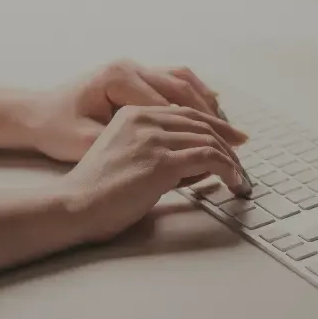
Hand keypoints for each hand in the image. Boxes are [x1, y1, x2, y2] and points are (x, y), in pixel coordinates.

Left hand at [24, 59, 242, 161]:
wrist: (37, 114)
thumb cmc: (58, 131)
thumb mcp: (92, 145)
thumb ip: (137, 150)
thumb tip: (186, 162)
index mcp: (119, 78)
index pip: (172, 107)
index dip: (200, 135)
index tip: (221, 156)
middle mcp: (131, 66)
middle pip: (185, 92)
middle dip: (216, 120)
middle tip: (240, 143)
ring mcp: (136, 67)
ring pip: (186, 82)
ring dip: (211, 107)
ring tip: (231, 131)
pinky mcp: (138, 75)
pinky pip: (177, 80)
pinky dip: (199, 95)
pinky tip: (214, 112)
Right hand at [61, 105, 248, 242]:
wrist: (75, 205)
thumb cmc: (100, 189)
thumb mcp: (129, 155)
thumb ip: (161, 149)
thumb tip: (202, 159)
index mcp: (134, 114)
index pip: (186, 113)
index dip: (215, 124)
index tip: (233, 137)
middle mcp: (144, 119)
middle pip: (201, 123)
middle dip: (227, 141)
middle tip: (241, 157)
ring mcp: (153, 139)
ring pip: (208, 140)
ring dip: (229, 159)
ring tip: (237, 176)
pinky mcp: (161, 162)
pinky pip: (208, 158)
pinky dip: (227, 168)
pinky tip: (232, 180)